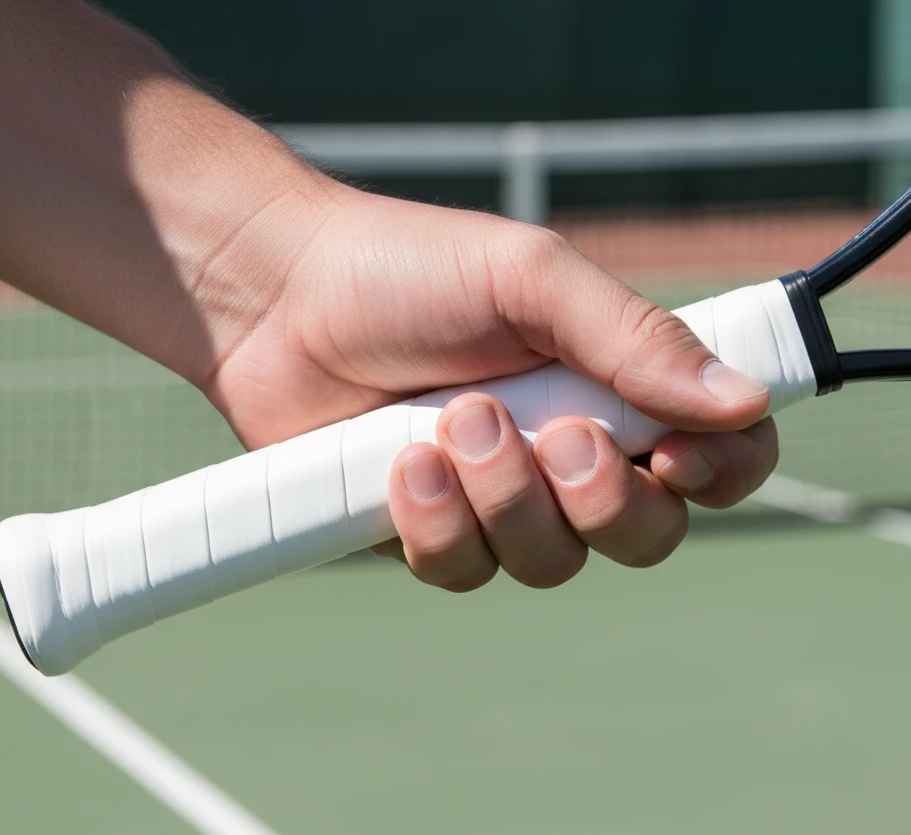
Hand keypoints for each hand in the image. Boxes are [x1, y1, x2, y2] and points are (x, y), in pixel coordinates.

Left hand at [206, 184, 777, 590]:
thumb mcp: (530, 279)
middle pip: (642, 534)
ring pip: (550, 562)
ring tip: (451, 423)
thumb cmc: (406, 269)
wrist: (279, 296)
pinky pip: (463, 570)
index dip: (720, 471)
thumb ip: (634, 338)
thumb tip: (743, 401)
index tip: (678, 455)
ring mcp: (496, 498)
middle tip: (554, 435)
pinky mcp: (429, 529)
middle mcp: (563, 450)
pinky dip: (439, 525)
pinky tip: (402, 465)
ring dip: (508, 501)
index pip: (712, 453)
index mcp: (609, 383)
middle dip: (602, 500)